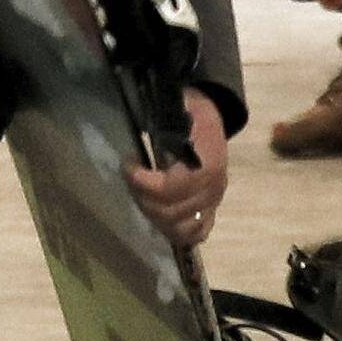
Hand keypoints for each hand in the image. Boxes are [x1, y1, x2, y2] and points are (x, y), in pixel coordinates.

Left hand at [126, 93, 233, 254]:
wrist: (210, 119)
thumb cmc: (192, 112)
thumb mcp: (181, 106)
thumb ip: (166, 122)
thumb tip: (146, 133)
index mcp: (208, 165)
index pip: (170, 189)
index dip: (143, 182)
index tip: (127, 164)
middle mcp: (213, 190)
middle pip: (170, 212)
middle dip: (142, 197)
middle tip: (131, 178)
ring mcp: (214, 203)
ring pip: (179, 228)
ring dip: (153, 214)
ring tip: (142, 194)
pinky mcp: (212, 210)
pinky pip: (196, 234)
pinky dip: (176, 231)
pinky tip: (159, 216)